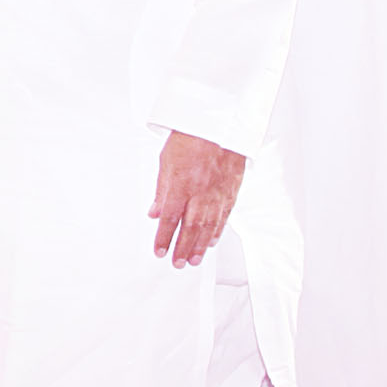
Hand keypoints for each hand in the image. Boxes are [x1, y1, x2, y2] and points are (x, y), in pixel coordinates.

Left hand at [148, 129, 243, 267]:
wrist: (219, 122)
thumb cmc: (190, 137)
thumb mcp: (166, 161)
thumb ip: (161, 189)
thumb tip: (155, 212)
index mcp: (181, 184)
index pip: (170, 218)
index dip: (164, 238)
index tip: (159, 251)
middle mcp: (201, 192)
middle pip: (191, 227)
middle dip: (183, 248)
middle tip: (178, 264)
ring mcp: (218, 192)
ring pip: (209, 225)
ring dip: (200, 245)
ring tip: (194, 260)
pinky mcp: (232, 189)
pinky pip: (224, 215)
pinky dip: (217, 230)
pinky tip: (211, 241)